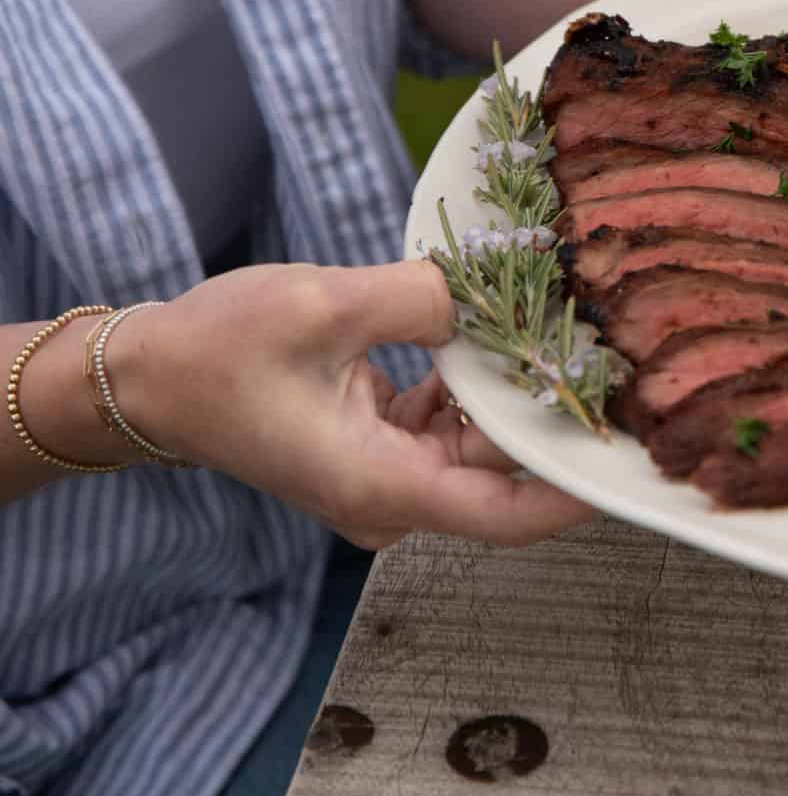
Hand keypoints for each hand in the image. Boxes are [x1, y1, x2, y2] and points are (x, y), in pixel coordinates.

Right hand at [108, 262, 592, 550]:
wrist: (150, 377)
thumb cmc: (219, 352)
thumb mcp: (326, 307)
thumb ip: (424, 297)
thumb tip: (502, 281)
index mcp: (382, 488)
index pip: (509, 515)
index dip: (576, 487)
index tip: (630, 445)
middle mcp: (394, 498)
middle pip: (504, 473)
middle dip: (553, 415)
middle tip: (613, 352)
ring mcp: (389, 474)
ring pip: (481, 444)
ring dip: (515, 391)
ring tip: (567, 327)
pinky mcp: (382, 444)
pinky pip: (451, 423)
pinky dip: (476, 382)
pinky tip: (504, 329)